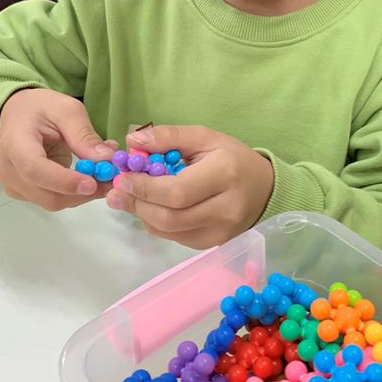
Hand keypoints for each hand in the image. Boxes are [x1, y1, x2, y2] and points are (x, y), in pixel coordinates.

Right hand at [0, 88, 116, 210]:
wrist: (17, 115)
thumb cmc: (40, 109)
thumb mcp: (66, 109)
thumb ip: (84, 134)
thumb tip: (105, 159)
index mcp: (13, 144)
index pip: (35, 170)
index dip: (64, 181)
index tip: (93, 183)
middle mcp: (7, 170)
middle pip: (47, 194)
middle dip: (83, 192)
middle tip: (113, 179)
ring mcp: (13, 185)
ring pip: (53, 201)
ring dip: (82, 194)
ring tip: (104, 174)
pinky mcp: (23, 193)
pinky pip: (53, 199)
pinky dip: (75, 193)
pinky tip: (88, 177)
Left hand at [106, 124, 273, 248]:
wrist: (264, 189)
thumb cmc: (232, 158)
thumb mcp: (205, 137)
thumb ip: (169, 137)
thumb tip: (132, 141)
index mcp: (224, 175)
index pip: (175, 191)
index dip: (143, 188)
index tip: (121, 177)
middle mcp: (224, 209)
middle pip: (169, 217)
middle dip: (137, 204)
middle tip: (117, 191)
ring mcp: (220, 232)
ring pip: (168, 231)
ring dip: (143, 214)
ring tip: (131, 197)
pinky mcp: (212, 244)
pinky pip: (175, 237)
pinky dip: (157, 223)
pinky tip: (153, 207)